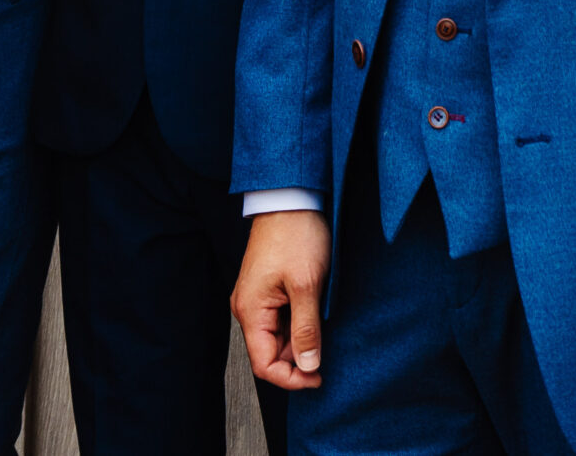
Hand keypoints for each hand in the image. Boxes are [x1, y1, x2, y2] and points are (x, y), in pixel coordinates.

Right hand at [232, 209, 330, 390]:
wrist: (290, 198)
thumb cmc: (294, 234)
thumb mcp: (307, 285)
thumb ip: (306, 329)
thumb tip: (308, 365)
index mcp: (250, 310)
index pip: (264, 365)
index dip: (291, 378)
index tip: (318, 377)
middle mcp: (248, 308)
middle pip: (270, 353)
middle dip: (298, 359)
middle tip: (327, 352)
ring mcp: (257, 299)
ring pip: (277, 338)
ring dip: (300, 341)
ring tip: (322, 325)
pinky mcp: (267, 290)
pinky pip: (281, 320)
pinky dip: (299, 325)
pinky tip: (315, 314)